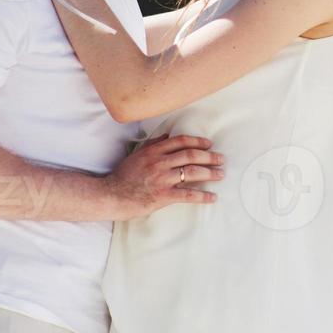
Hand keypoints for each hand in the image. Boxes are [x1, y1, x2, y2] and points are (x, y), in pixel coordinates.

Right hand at [102, 134, 223, 220]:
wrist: (111, 195)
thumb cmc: (123, 176)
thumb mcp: (137, 155)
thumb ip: (153, 145)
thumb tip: (167, 135)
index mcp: (153, 151)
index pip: (181, 141)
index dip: (197, 141)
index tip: (208, 144)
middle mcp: (159, 162)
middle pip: (191, 155)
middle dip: (209, 156)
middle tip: (221, 159)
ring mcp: (162, 179)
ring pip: (192, 172)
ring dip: (209, 172)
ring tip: (220, 174)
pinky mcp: (162, 195)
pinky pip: (187, 194)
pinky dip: (202, 195)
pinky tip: (212, 197)